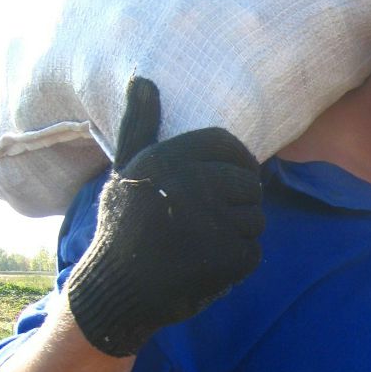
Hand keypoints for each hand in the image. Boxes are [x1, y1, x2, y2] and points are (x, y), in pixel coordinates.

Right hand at [67, 78, 264, 355]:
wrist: (115, 291)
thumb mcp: (125, 172)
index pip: (226, 143)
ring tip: (200, 245)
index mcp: (168, 158)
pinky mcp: (228, 255)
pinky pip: (253, 250)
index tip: (229, 178)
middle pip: (248, 182)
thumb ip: (140, 126)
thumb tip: (144, 80)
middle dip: (237, 203)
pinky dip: (236, 263)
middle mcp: (192, 183)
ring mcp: (212, 220)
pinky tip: (205, 267)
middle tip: (207, 223)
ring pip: (255, 217)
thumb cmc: (123, 228)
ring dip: (237, 234)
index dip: (235, 161)